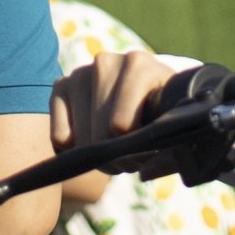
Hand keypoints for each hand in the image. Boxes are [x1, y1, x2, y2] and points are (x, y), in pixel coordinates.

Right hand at [50, 48, 188, 169]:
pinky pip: (60, 136)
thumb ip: (169, 155)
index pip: (121, 124)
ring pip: (79, 138)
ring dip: (97, 156)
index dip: (133, 150)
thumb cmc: (164, 115)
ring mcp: (80, 73)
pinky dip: (74, 151)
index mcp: (139, 65)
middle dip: (115, 156)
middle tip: (131, 158)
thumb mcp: (174, 132)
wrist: (147, 95)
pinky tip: (93, 141)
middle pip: (100, 132)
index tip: (146, 153)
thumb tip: (145, 173)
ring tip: (116, 150)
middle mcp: (106, 62)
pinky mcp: (61, 86)